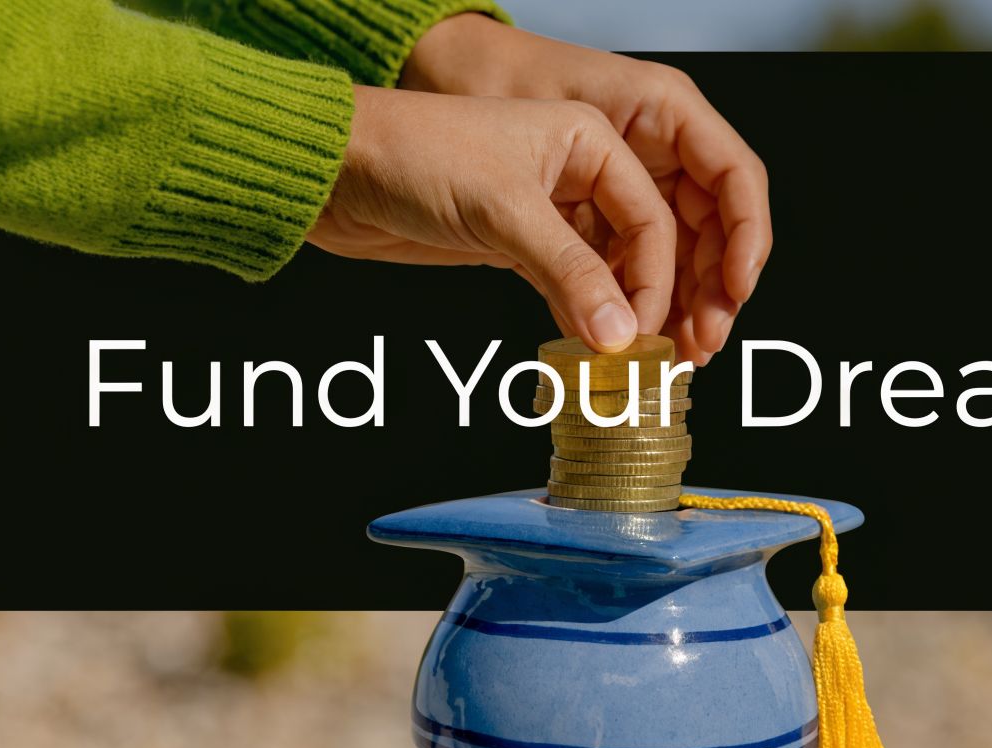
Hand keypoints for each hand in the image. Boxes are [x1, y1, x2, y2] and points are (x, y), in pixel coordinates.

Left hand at [307, 86, 674, 352]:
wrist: (336, 172)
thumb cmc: (412, 153)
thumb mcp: (502, 209)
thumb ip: (568, 272)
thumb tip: (620, 332)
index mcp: (588, 139)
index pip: (650, 217)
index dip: (656, 278)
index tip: (647, 332)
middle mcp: (576, 173)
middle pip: (637, 246)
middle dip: (649, 301)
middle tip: (655, 357)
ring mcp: (546, 212)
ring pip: (603, 272)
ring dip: (617, 316)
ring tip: (627, 362)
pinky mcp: (516, 245)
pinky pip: (566, 287)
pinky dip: (579, 318)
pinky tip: (587, 347)